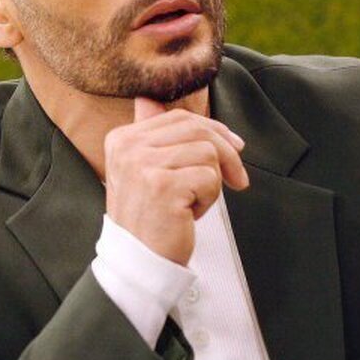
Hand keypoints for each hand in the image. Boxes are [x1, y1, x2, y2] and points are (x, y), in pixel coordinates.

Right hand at [103, 97, 249, 264]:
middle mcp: (129, 147)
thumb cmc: (147, 217)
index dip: (213, 130)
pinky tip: (190, 213)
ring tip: (192, 202)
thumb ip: (149, 134)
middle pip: (197, 129)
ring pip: (207, 153)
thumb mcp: (141, 170)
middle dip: (225, 153)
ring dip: (212, 182)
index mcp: (122, 138)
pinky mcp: (164, 186)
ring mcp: (144, 165)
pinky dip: (209, 199)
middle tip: (238, 179)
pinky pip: (210, 178)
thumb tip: (150, 99)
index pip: (179, 117)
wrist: (138, 260)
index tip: (234, 148)